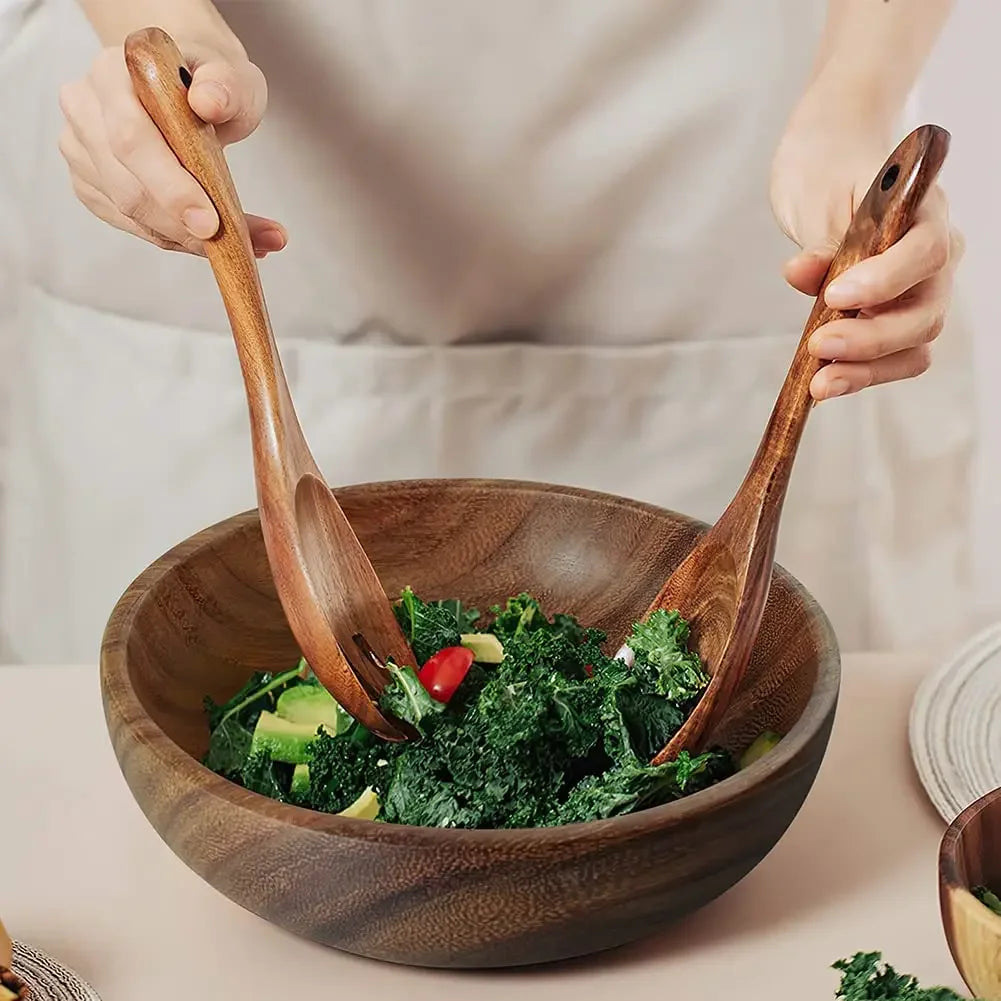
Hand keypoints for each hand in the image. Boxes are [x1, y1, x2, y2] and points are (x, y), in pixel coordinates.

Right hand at [58, 37, 285, 256]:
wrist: (191, 86)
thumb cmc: (209, 81)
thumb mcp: (233, 76)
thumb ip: (227, 86)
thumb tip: (209, 102)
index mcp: (112, 72)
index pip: (130, 137)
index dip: (170, 186)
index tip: (210, 222)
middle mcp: (86, 108)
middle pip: (126, 186)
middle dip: (181, 224)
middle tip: (231, 245)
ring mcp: (81, 148)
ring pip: (128, 212)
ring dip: (184, 237)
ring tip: (234, 244)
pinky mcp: (88, 182)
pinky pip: (130, 224)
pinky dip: (173, 237)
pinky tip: (205, 237)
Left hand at [770, 109, 961, 400]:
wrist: (831, 166)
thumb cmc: (829, 173)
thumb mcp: (818, 196)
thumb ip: (821, 239)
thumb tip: (803, 271)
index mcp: (924, 211)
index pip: (926, 251)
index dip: (886, 279)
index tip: (836, 295)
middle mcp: (934, 255)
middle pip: (925, 311)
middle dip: (871, 338)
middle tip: (818, 346)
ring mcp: (921, 290)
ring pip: (915, 343)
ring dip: (867, 368)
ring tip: (819, 383)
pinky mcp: (897, 318)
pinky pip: (894, 356)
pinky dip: (861, 373)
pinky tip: (824, 383)